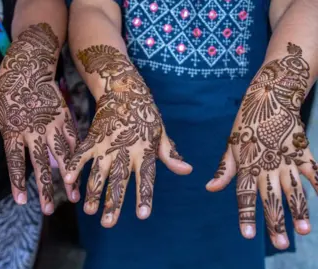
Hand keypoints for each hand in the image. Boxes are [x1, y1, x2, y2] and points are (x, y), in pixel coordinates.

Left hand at [0, 23, 79, 214]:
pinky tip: (81, 169)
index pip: (15, 162)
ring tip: (72, 196)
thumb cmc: (5, 85)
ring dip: (67, 177)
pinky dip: (76, 155)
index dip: (18, 182)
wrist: (30, 62)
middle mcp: (33, 130)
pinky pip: (72, 138)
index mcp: (13, 129)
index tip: (22, 201)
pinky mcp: (64, 116)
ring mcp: (51, 124)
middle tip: (49, 209)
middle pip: (40, 164)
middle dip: (45, 188)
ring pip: (61, 155)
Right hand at [64, 45, 192, 226]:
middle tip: (108, 223)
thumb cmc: (145, 112)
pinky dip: (73, 165)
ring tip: (89, 210)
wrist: (124, 88)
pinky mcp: (93, 137)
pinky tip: (68, 179)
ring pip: (99, 172)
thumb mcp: (161, 131)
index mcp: (145, 151)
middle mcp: (126, 150)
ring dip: (93, 192)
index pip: (146, 179)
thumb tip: (187, 171)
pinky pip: (81, 154)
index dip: (144, 197)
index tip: (142, 215)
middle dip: (113, 203)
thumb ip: (169, 153)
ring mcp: (107, 144)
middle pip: (119, 182)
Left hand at [207, 43, 316, 248]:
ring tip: (304, 231)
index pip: (245, 195)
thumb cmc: (246, 124)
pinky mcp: (302, 151)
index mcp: (247, 165)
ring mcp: (286, 159)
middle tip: (281, 244)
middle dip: (276, 222)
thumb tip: (210, 189)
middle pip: (271, 199)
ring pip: (294, 190)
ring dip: (300, 211)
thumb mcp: (231, 145)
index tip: (248, 235)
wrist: (269, 97)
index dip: (246, 216)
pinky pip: (314, 171)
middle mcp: (266, 166)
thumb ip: (224, 170)